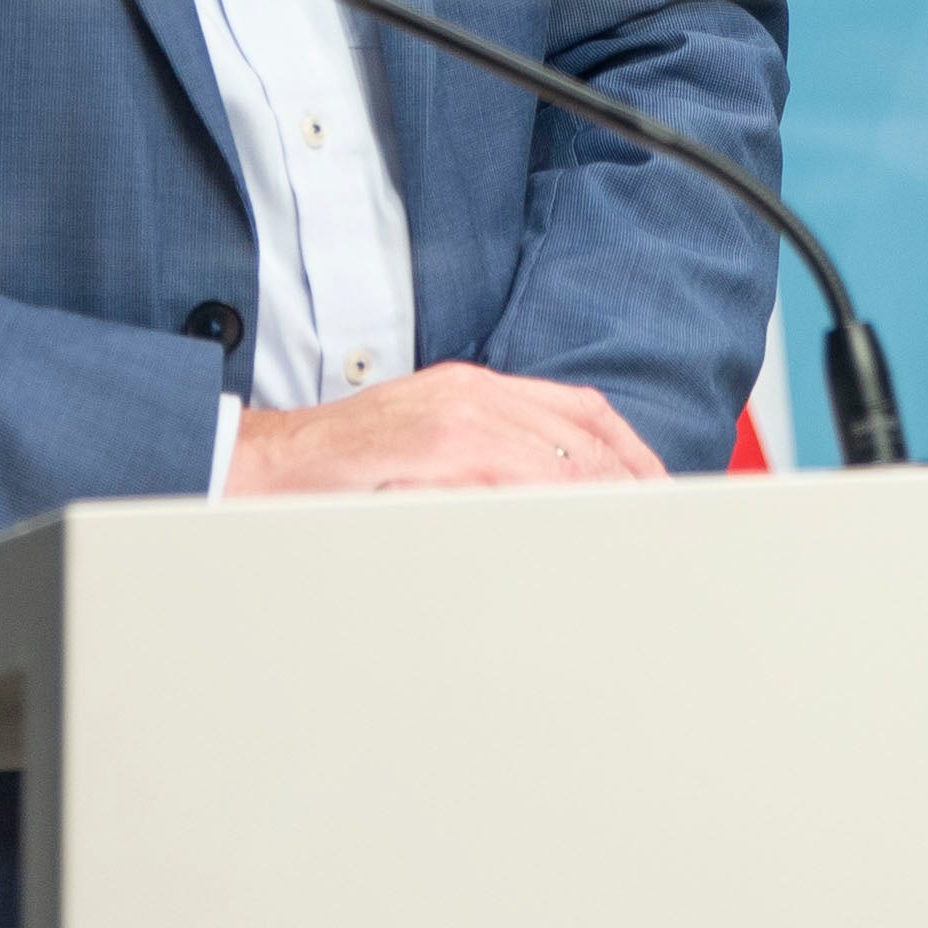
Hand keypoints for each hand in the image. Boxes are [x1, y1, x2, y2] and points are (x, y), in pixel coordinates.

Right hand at [223, 364, 666, 497]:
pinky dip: (546, 510)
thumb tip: (554, 486)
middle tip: (659, 526)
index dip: (630, 450)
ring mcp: (453, 424)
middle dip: (629, 483)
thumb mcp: (426, 436)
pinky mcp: (432, 456)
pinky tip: (566, 538)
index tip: (657, 488)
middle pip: (581, 435)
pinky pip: (508, 483)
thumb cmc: (342, 464)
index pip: (581, 408)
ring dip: (599, 500)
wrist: (268, 467)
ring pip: (556, 458)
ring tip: (626, 540)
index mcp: (475, 387)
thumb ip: (487, 448)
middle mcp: (472, 396)